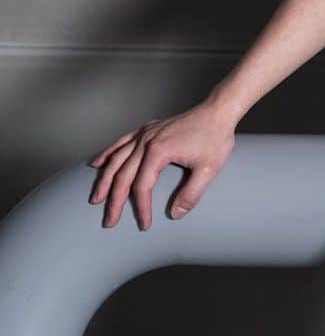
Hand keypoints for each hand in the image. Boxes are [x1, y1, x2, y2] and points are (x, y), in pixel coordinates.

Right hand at [87, 99, 236, 230]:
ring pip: (116, 159)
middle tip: (110, 222)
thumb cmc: (215, 137)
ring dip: (104, 180)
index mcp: (158, 151)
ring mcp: (145, 133)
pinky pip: (121, 142)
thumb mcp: (209, 169)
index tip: (144, 224)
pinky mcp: (148, 128)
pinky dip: (107, 154)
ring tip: (96, 199)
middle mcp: (146, 140)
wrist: (218, 110)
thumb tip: (175, 214)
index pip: (142, 186)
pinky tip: (97, 163)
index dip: (142, 208)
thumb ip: (191, 194)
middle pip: (123, 175)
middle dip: (114, 201)